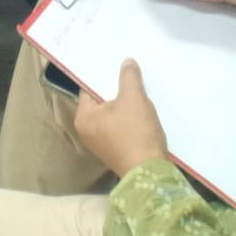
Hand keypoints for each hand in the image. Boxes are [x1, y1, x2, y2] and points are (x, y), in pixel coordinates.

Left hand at [73, 60, 167, 177]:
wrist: (151, 173)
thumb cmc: (136, 133)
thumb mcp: (134, 98)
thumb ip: (129, 77)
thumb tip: (127, 63)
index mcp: (84, 118)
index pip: (89, 88)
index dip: (103, 74)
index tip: (115, 61)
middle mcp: (87, 131)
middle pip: (102, 100)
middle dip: (116, 87)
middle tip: (128, 69)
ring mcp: (102, 142)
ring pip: (113, 112)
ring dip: (125, 102)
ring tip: (137, 84)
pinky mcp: (116, 149)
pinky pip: (120, 124)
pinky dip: (129, 115)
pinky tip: (142, 106)